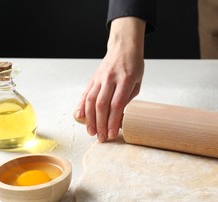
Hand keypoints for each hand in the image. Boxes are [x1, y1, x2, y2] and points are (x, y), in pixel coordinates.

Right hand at [75, 17, 145, 141]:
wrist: (123, 47)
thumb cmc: (134, 66)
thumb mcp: (137, 82)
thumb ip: (128, 98)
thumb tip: (119, 117)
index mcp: (126, 80)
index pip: (116, 105)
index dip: (113, 121)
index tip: (112, 133)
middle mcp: (110, 79)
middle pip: (102, 105)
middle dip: (100, 124)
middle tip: (101, 138)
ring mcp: (100, 78)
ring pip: (91, 100)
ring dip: (90, 119)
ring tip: (91, 132)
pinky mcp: (93, 78)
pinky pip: (85, 94)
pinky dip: (81, 106)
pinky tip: (80, 117)